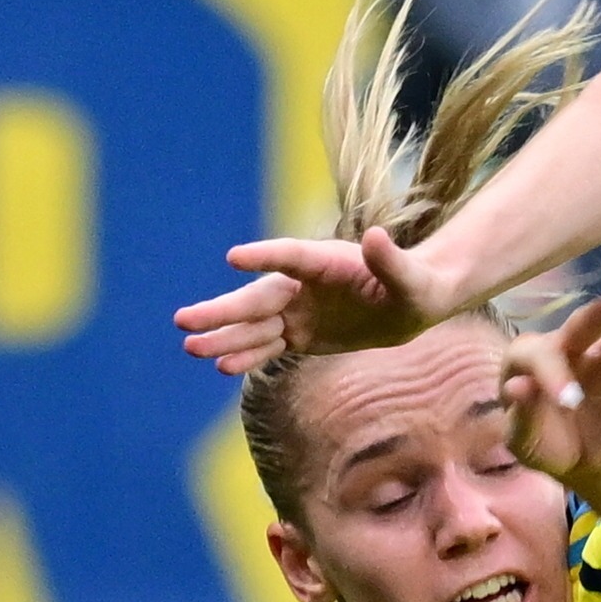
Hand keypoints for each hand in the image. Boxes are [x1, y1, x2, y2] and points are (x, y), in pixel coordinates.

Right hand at [173, 226, 457, 375]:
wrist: (413, 304)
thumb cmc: (416, 284)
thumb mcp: (410, 277)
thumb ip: (392, 260)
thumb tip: (376, 236)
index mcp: (326, 262)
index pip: (289, 256)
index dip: (264, 256)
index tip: (234, 258)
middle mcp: (303, 284)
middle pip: (257, 297)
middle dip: (222, 310)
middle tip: (183, 320)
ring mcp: (298, 310)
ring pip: (254, 325)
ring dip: (223, 336)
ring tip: (190, 346)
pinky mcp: (300, 335)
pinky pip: (268, 346)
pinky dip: (245, 355)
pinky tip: (220, 365)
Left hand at [502, 281, 600, 495]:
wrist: (583, 462)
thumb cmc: (545, 445)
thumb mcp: (525, 442)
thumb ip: (521, 415)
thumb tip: (518, 387)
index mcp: (528, 361)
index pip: (540, 357)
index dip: (552, 373)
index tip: (568, 400)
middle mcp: (567, 349)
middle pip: (581, 329)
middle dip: (598, 317)